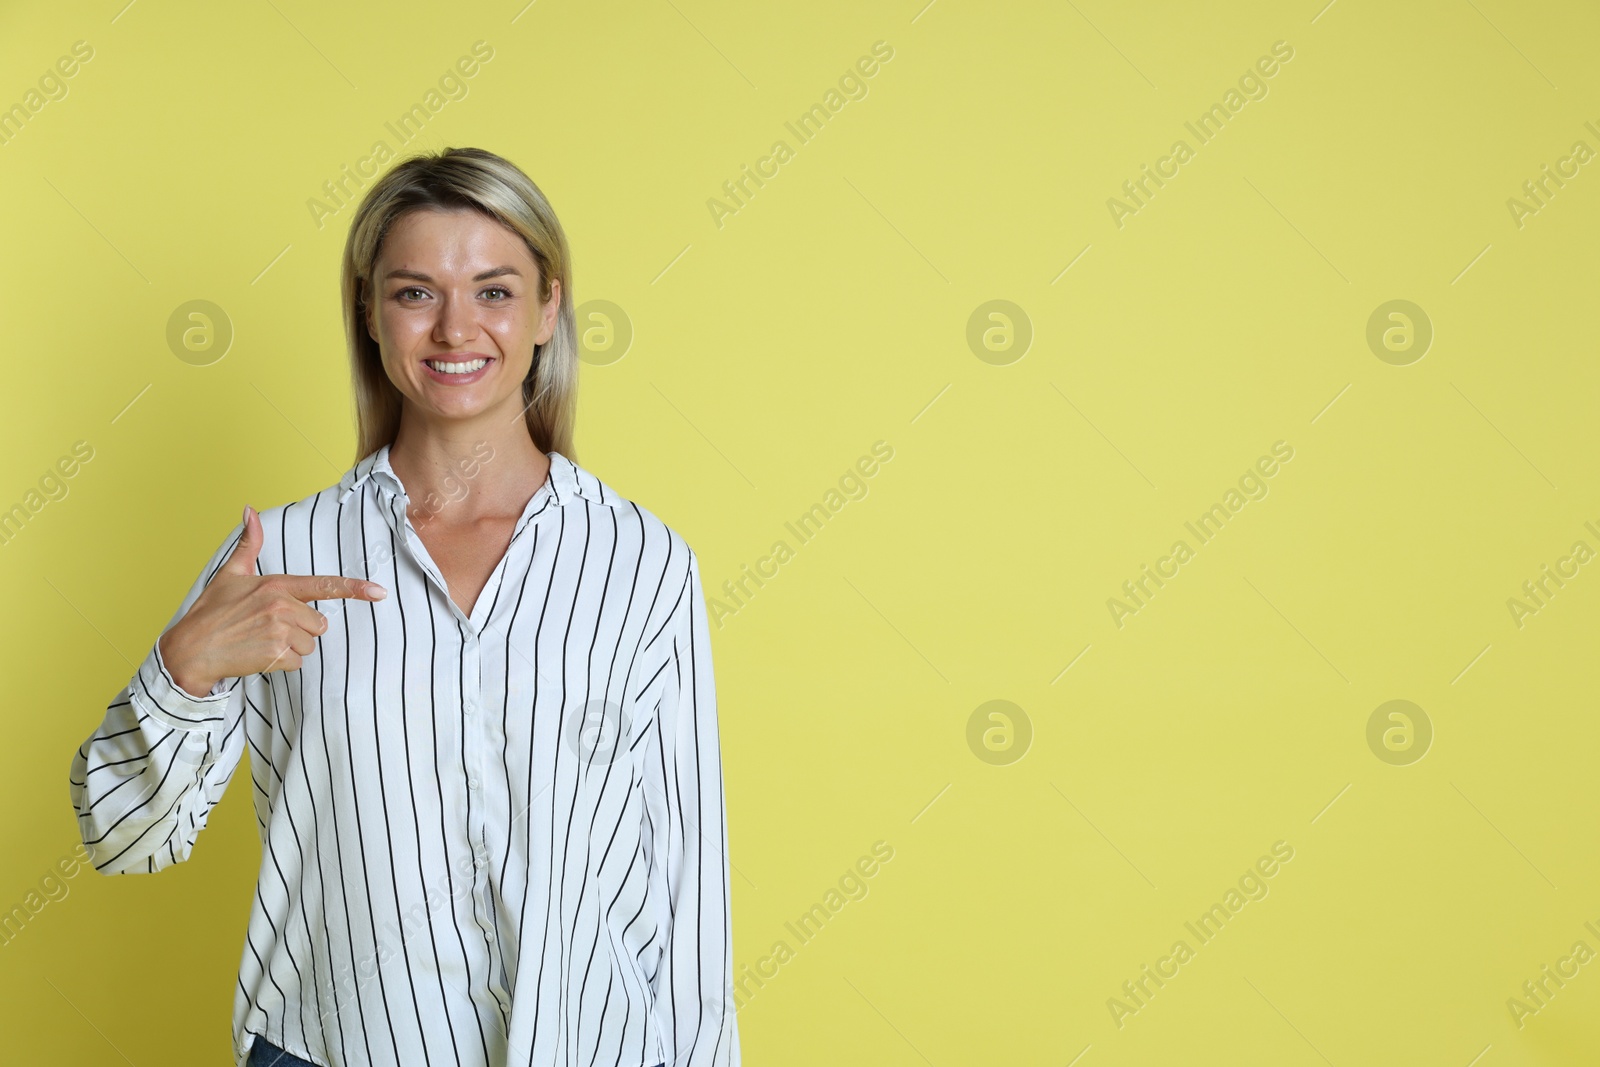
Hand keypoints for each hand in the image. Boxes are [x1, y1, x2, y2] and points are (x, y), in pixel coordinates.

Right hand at [158, 505, 386, 696]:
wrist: (190, 650)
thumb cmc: (211, 612)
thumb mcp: (230, 574)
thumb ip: (248, 544)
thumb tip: (249, 509)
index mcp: (276, 585)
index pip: (323, 585)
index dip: (354, 589)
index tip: (379, 592)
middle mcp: (281, 606)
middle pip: (319, 624)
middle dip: (300, 629)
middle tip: (267, 628)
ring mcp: (280, 631)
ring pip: (309, 645)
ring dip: (290, 648)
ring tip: (260, 641)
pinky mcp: (277, 654)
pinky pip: (297, 663)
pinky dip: (281, 664)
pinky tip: (258, 655)